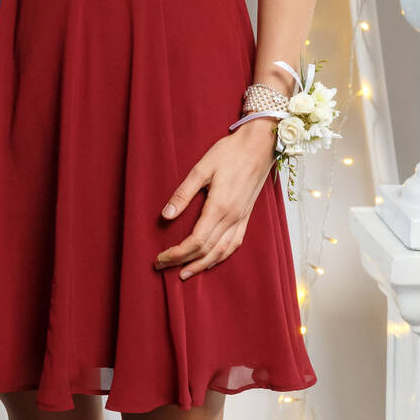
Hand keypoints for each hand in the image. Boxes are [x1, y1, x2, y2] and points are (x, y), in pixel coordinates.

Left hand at [156, 123, 276, 279]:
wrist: (259, 145)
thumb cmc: (230, 153)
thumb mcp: (201, 168)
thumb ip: (183, 193)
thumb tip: (165, 216)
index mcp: (220, 207)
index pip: (196, 241)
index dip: (176, 254)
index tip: (160, 258)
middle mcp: (233, 218)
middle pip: (206, 251)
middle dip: (183, 262)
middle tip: (163, 267)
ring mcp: (242, 218)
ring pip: (221, 252)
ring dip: (202, 266)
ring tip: (184, 273)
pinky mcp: (247, 216)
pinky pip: (234, 244)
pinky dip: (220, 257)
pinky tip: (211, 260)